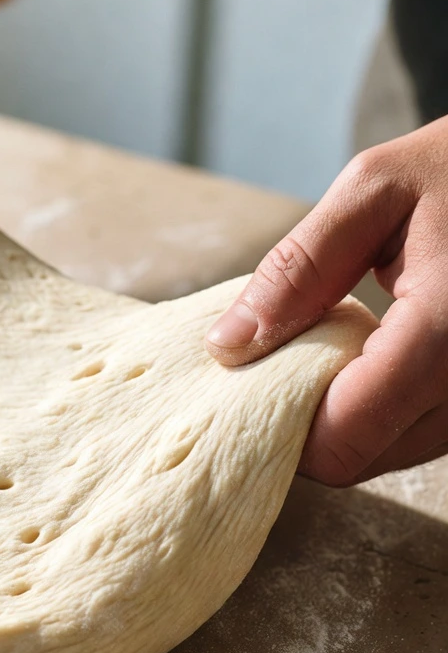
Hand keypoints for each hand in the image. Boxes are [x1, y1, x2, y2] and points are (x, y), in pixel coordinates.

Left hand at [205, 115, 447, 485]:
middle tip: (282, 366)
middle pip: (359, 459)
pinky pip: (418, 433)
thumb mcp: (373, 192)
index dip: (281, 428)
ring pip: (389, 455)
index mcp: (447, 328)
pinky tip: (368, 360)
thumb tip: (227, 347)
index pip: (342, 440)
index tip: (251, 386)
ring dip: (346, 419)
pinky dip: (380, 411)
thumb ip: (297, 271)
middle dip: (308, 424)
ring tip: (329, 354)